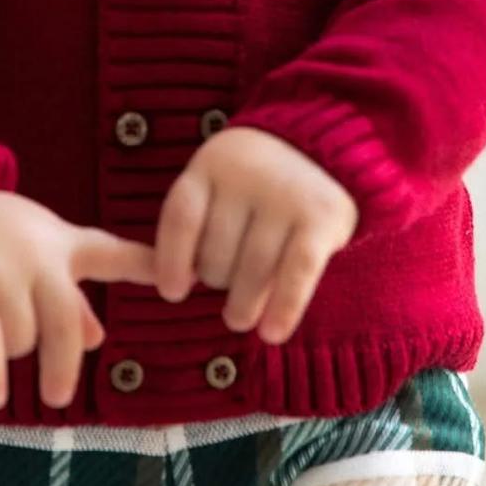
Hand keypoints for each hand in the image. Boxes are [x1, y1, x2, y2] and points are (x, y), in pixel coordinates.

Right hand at [0, 190, 157, 410]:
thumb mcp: (39, 252)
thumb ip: (71, 295)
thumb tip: (97, 338)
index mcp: (62, 246)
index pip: (112, 253)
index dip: (146, 266)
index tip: (184, 278)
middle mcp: (38, 259)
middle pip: (64, 322)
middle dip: (63, 364)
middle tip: (58, 396)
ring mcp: (1, 275)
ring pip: (22, 339)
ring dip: (12, 355)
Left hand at [152, 126, 358, 343]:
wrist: (321, 152)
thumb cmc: (252, 185)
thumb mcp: (215, 187)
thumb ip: (189, 227)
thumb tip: (162, 281)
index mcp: (213, 162)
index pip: (181, 217)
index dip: (171, 260)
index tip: (173, 293)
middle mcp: (248, 173)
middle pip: (218, 250)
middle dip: (216, 278)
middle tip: (226, 283)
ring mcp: (287, 194)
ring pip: (253, 268)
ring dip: (243, 305)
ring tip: (239, 317)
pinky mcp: (323, 217)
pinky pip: (297, 273)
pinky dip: (284, 308)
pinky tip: (272, 333)